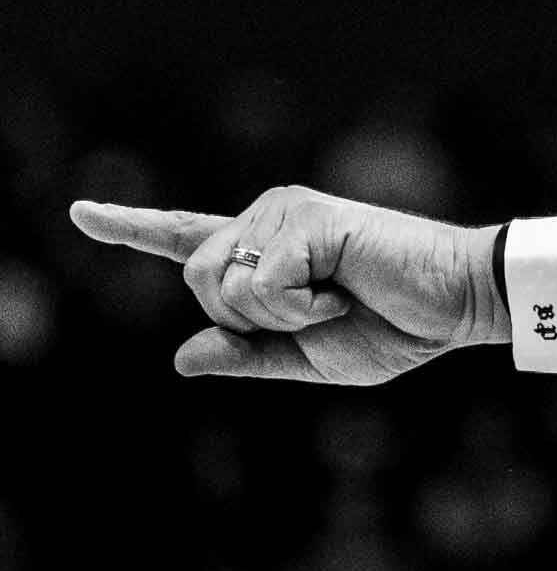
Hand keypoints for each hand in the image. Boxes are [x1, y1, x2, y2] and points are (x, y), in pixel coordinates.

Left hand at [70, 186, 509, 383]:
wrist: (459, 303)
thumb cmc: (399, 326)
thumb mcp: (312, 359)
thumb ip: (248, 356)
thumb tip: (181, 356)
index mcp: (267, 253)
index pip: (188, 240)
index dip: (132, 228)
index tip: (82, 212)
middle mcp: (267, 219)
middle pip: (197, 276)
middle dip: (247, 318)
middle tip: (317, 313)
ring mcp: (284, 211)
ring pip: (222, 281)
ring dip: (277, 314)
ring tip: (335, 297)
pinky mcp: (305, 216)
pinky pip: (262, 282)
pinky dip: (301, 306)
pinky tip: (344, 287)